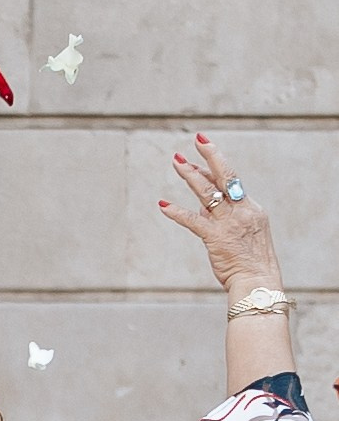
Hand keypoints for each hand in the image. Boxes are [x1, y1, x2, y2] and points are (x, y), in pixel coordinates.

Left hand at [159, 134, 282, 300]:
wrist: (258, 281)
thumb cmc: (250, 261)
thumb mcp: (243, 233)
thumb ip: (224, 218)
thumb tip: (201, 208)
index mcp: (251, 209)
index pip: (231, 182)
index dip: (214, 166)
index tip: (201, 154)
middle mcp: (242, 211)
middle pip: (225, 177)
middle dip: (211, 156)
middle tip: (198, 139)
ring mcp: (229, 224)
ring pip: (207, 193)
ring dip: (191, 176)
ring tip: (177, 162)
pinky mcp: (215, 238)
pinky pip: (193, 221)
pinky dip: (177, 212)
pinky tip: (163, 205)